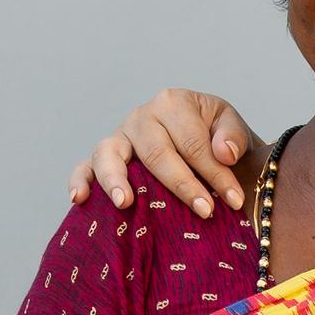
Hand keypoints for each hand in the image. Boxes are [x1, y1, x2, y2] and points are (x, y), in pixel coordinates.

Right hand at [66, 91, 259, 221]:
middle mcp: (141, 117)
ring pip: (109, 154)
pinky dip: (79, 181)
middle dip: (182, 184)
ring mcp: (118, 138)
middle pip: (156, 153)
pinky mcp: (102, 159)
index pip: (193, 142)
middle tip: (205, 211)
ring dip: (116, 180)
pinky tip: (79, 199)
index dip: (216, 173)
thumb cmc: (216, 138)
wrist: (203, 144)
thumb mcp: (231, 127)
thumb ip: (232, 135)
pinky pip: (84, 167)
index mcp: (173, 103)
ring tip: (125, 204)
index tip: (235, 200)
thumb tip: (224, 153)